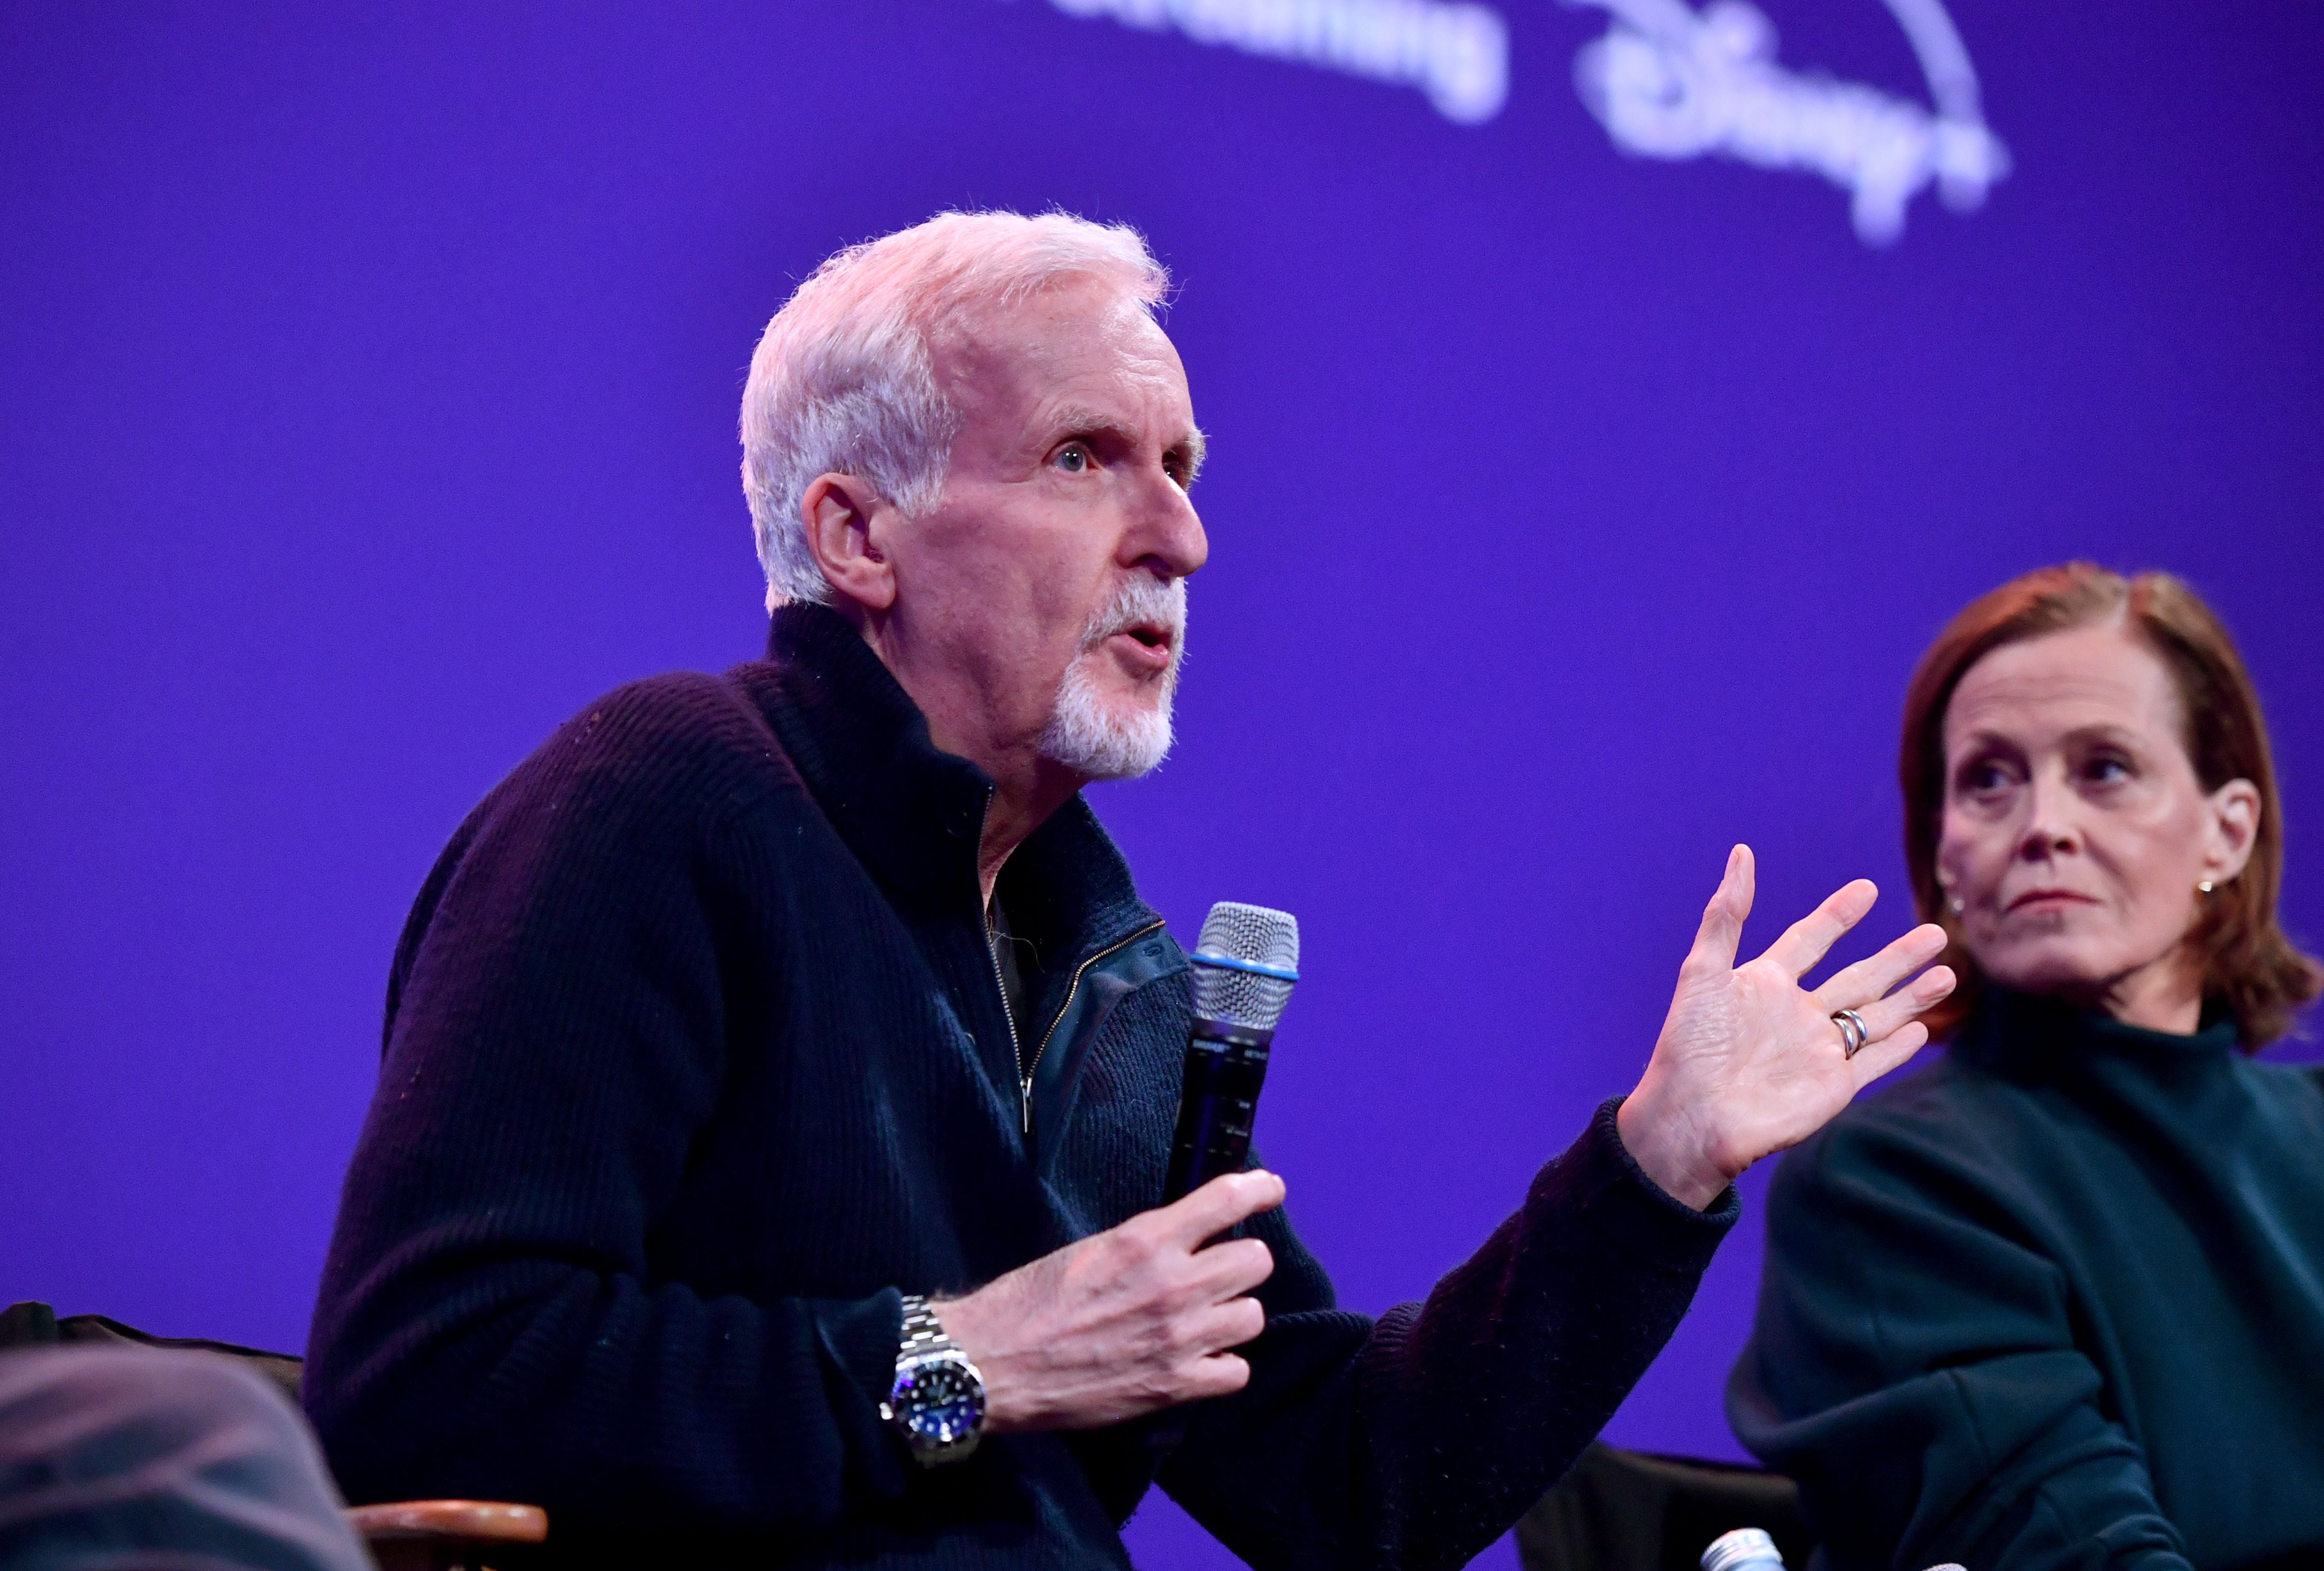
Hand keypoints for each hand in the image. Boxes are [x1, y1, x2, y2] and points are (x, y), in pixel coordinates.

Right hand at [935, 1170, 1283, 1432]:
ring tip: (1205, 1319)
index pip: (1226, 1200)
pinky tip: (1200, 1360)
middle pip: (1255, 1261)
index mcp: (1145, 1240)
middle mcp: (1173, 1284)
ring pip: (1253, 1315)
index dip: (1259, 1191)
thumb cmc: (1029, 1302)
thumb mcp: (1089, 1250)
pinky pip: (1237, 1371)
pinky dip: (1223, 1366)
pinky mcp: (1175, 1386)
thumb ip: (1143, 1245)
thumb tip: (1184, 1240)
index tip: (1270, 1190)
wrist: (994, 1364)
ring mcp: (1179, 1338)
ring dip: (1232, 1315)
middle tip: (1217, 1272)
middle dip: (1240, 1262)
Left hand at [1617, 845, 1955, 1208]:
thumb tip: (1741, 852)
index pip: (1810, 940)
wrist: (1692, 1116)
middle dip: (1897, 956)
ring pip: (1876, 1017)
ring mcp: (1817, 1052)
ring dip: (1912, 997)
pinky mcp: (1832, 1088)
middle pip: (1858, 977)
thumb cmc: (1689, 1045)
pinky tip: (1923, 1029)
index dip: (1838, 915)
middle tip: (1935, 932)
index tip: (1867, 889)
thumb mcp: (1703, 971)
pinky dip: (1898, 1047)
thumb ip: (1727, 914)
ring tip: (1948, 973)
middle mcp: (1796, 1015)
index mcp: (1764, 985)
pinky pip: (1872, 1062)